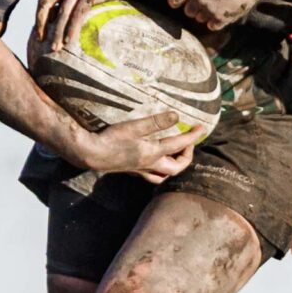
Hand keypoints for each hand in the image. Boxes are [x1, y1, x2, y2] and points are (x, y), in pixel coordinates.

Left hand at [31, 0, 150, 57]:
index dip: (38, 13)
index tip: (39, 30)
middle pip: (46, 2)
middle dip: (41, 23)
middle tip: (40, 40)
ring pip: (63, 12)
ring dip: (58, 32)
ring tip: (55, 48)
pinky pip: (79, 13)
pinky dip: (73, 28)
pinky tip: (70, 40)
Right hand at [72, 112, 201, 181]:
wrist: (89, 154)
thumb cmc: (110, 139)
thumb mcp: (134, 127)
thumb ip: (156, 122)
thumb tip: (177, 116)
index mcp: (153, 153)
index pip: (180, 145)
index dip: (193, 136)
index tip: (202, 128)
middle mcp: (149, 165)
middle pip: (176, 167)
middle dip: (187, 156)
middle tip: (189, 142)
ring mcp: (140, 170)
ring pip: (164, 175)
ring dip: (174, 166)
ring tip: (176, 154)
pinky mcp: (131, 171)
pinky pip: (152, 176)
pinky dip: (159, 171)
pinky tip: (156, 162)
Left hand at [166, 0, 278, 30]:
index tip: (176, 0)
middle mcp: (201, 0)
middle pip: (188, 11)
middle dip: (191, 6)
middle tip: (198, 1)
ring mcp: (212, 11)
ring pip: (199, 19)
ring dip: (202, 14)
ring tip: (208, 7)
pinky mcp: (224, 19)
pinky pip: (212, 26)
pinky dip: (213, 22)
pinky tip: (217, 15)